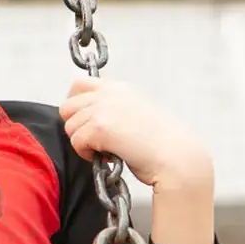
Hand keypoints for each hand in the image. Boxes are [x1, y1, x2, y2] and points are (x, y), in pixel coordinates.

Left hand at [61, 77, 211, 192]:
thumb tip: (89, 118)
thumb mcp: (136, 113)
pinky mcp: (100, 128)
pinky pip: (76, 142)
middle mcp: (109, 93)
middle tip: (95, 142)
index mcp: (119, 88)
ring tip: (106, 151)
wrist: (177, 158)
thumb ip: (113, 108)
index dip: (76, 106)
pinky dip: (87, 154)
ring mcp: (104, 109)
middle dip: (76, 127)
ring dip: (83, 143)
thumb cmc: (162, 143)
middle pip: (67, 107)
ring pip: (69, 126)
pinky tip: (108, 157)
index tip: (86, 123)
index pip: (78, 85)